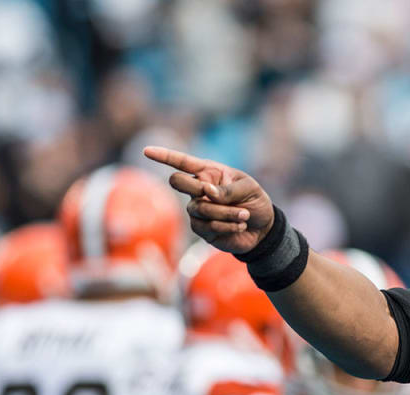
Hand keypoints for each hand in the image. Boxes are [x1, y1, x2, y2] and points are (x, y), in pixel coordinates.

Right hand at [142, 146, 273, 253]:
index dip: (164, 156)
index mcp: (208, 172)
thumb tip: (206, 191)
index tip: (147, 151)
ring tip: (244, 215)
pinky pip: (207, 225)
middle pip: (177, 181)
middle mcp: (198, 189)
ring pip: (198, 207)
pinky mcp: (201, 228)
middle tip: (218, 195)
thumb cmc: (255, 201)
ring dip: (225, 212)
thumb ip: (228, 189)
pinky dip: (226, 225)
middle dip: (196, 187)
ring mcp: (196, 209)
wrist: (262, 228)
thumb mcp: (248, 189)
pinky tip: (240, 225)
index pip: (182, 162)